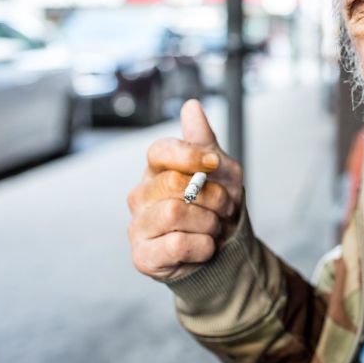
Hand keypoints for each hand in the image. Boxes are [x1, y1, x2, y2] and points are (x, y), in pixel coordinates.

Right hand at [127, 99, 242, 280]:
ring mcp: (138, 226)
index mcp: (156, 170)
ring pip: (175, 213)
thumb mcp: (220, 168)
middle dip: (211, 195)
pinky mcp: (142, 256)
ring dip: (209, 221)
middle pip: (173, 183)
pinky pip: (177, 244)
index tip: (215, 162)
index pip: (160, 151)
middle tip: (225, 206)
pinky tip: (205, 246)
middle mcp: (140, 195)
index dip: (190, 155)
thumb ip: (203, 139)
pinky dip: (204, 246)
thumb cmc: (216, 204)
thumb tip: (191, 106)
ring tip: (214, 227)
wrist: (224, 247)